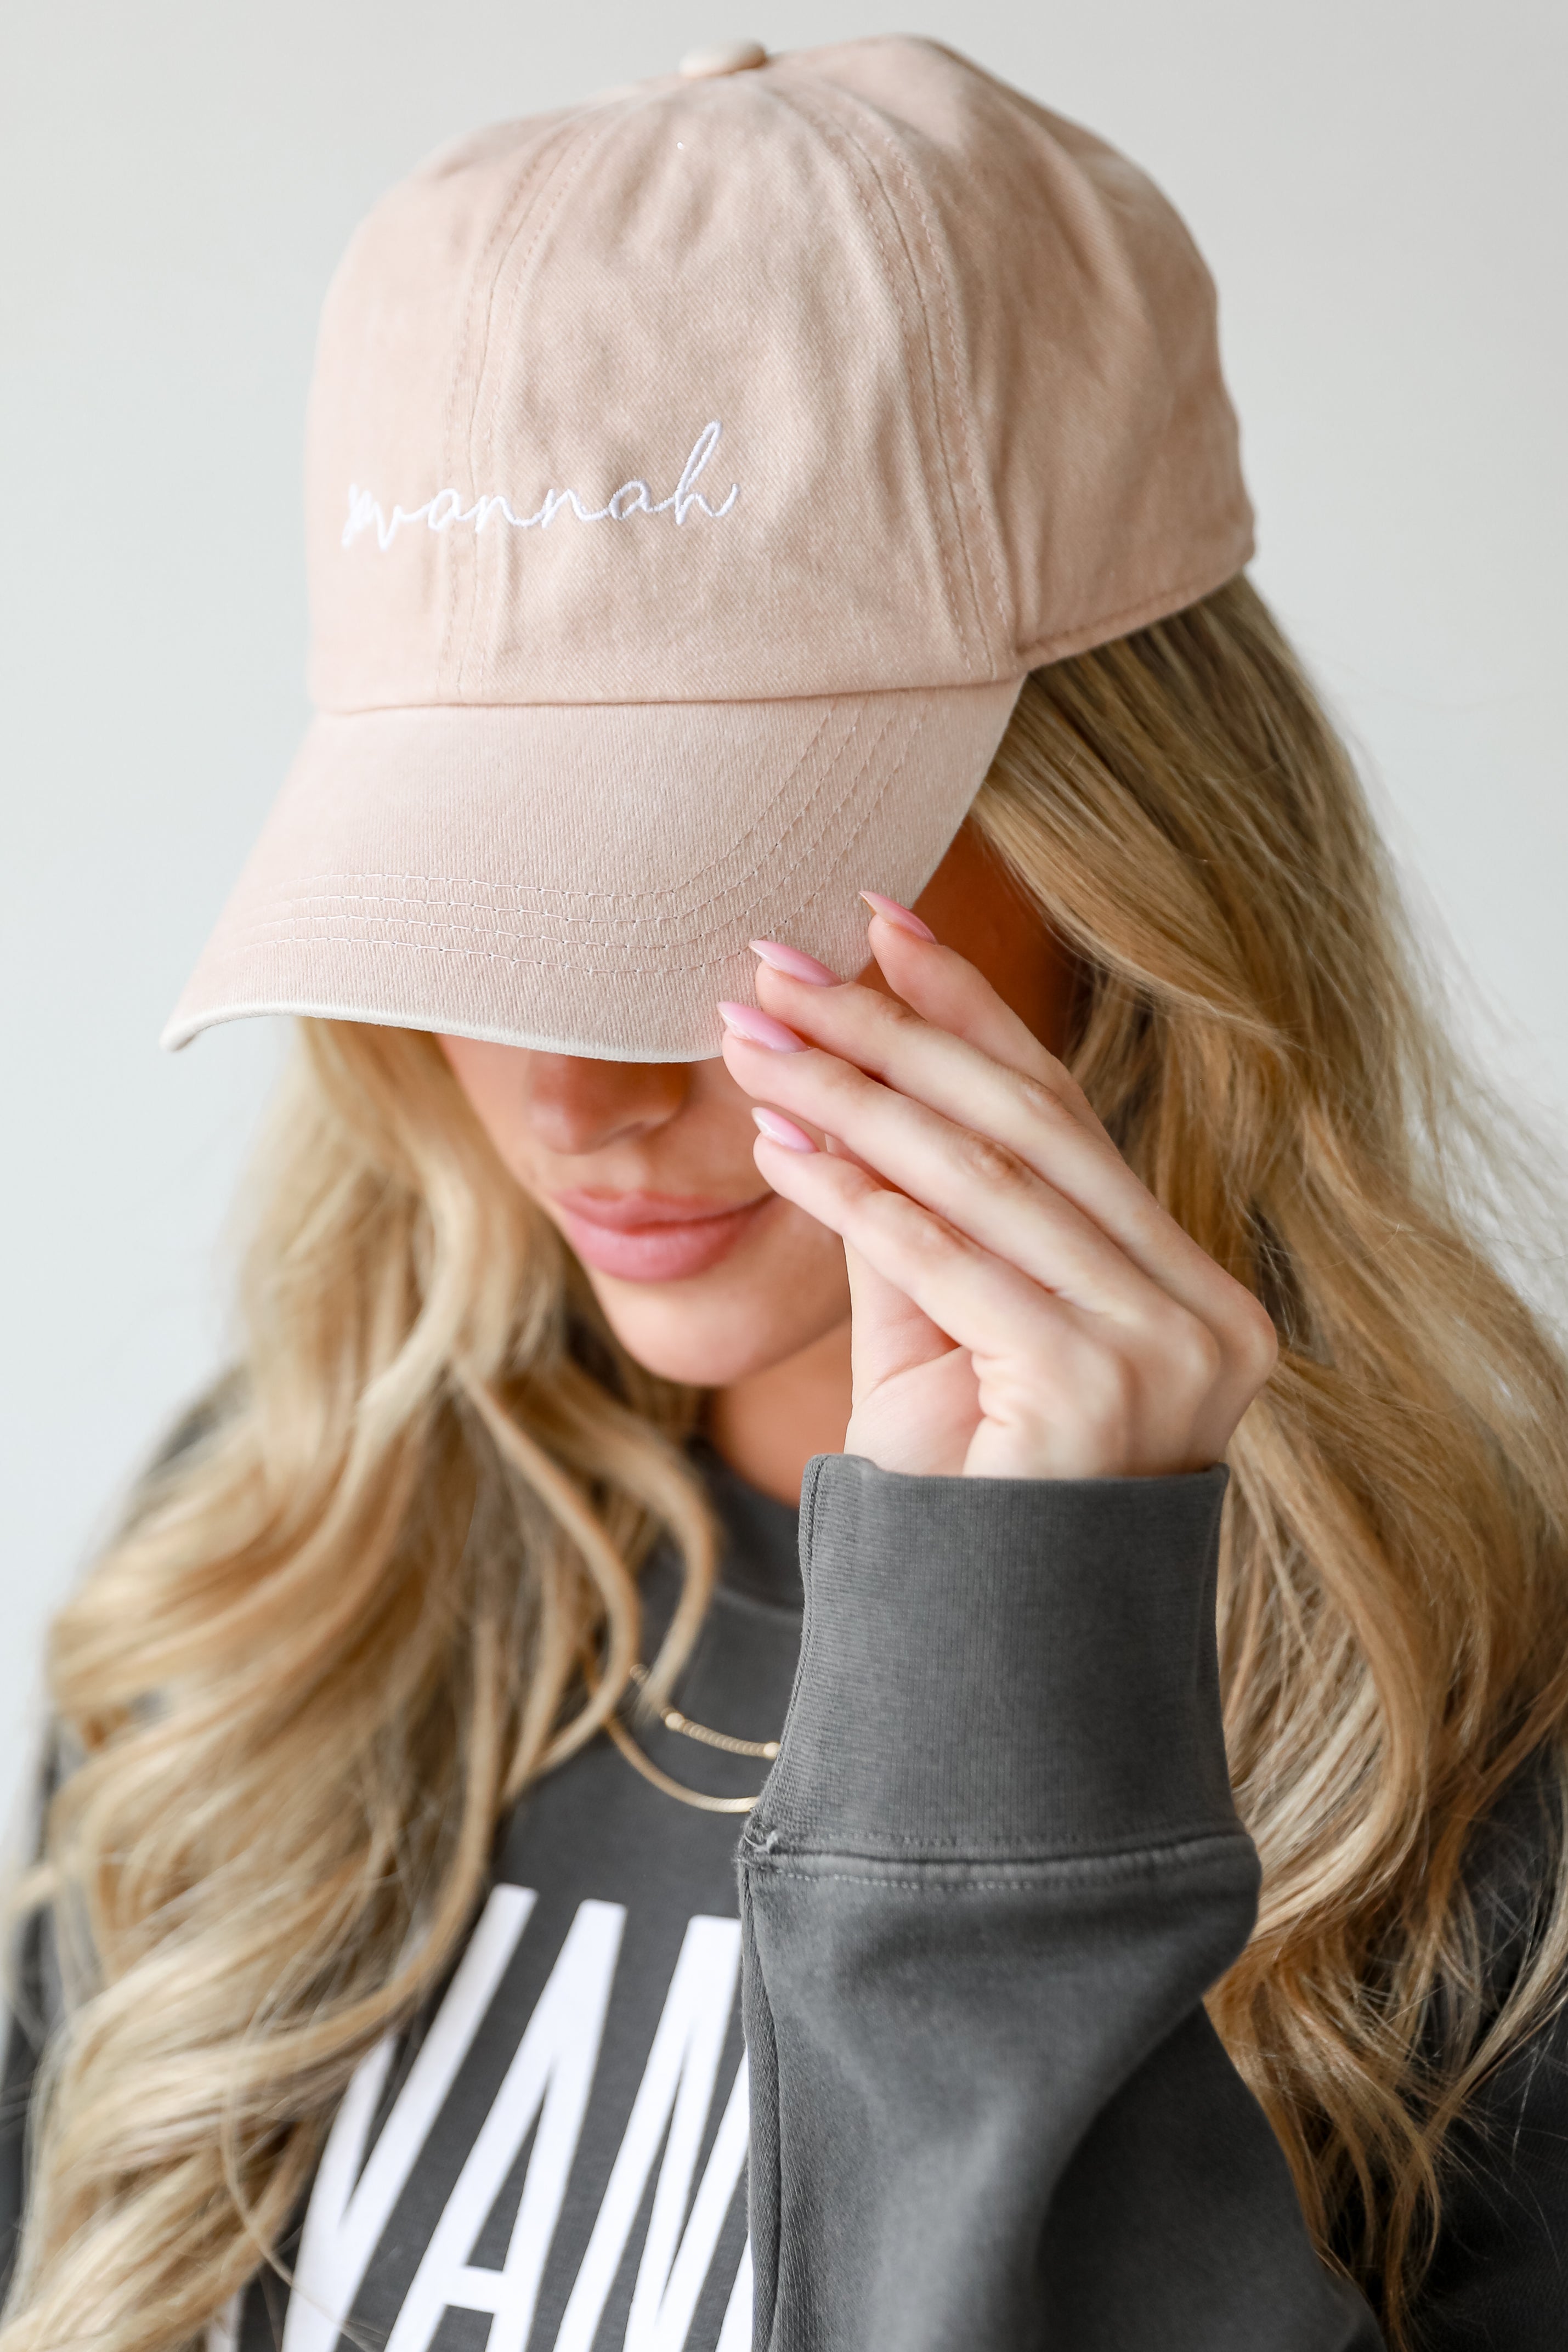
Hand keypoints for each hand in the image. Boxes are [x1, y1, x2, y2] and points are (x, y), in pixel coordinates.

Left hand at [718, 906, 1276, 1480]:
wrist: (981, 1659)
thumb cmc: (963, 1498)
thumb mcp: (939, 1332)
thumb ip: (916, 1214)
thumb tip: (840, 1080)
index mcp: (1183, 1283)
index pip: (1064, 1113)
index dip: (969, 1009)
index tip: (881, 920)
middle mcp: (1202, 1308)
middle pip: (1027, 1126)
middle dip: (892, 1033)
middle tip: (779, 964)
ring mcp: (1166, 1349)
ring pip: (988, 1178)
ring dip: (854, 1097)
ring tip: (755, 1037)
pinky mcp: (1099, 1388)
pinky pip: (955, 1263)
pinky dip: (858, 1197)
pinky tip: (779, 1142)